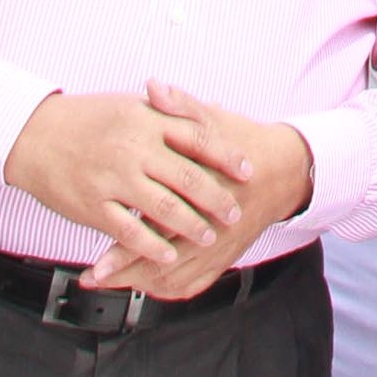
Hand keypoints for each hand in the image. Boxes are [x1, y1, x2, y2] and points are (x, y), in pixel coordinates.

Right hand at [6, 85, 256, 272]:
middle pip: (187, 177)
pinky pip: (130, 231)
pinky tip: (169, 254)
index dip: (226, 155)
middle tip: (234, 212)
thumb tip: (201, 114)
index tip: (247, 170)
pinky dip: (153, 246)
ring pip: (163, 208)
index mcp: (147, 121)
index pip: (197, 137)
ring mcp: (115, 180)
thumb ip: (165, 112)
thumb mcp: (129, 106)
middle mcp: (135, 150)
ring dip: (191, 226)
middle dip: (215, 198)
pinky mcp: (95, 206)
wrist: (36, 136)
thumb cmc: (85, 118)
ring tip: (208, 236)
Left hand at [77, 84, 312, 297]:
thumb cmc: (246, 143)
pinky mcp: (223, 258)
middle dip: (124, 271)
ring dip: (139, 282)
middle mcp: (213, 227)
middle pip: (164, 258)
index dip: (126, 242)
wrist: (284, 171)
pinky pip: (191, 284)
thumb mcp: (215, 120)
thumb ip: (181, 107)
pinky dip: (165, 289)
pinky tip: (144, 285)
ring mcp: (219, 248)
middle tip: (92, 275)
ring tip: (107, 281)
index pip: (160, 223)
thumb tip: (153, 87)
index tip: (96, 256)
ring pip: (174, 277)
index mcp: (206, 191)